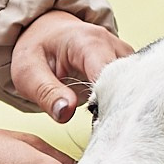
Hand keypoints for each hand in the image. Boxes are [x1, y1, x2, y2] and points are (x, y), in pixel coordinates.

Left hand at [9, 10, 130, 125]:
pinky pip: (133, 88)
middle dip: (116, 108)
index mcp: (89, 42)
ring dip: (121, 107)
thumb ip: (47, 94)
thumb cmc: (37, 50)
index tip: (95, 124)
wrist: (47, 34)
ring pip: (135, 87)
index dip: (105, 103)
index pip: (110, 76)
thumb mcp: (28, 73)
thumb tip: (65, 113)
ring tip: (103, 121)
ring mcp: (124, 55)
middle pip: (128, 82)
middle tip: (99, 128)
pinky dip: (123, 103)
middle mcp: (113, 45)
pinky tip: (110, 114)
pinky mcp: (128, 66)